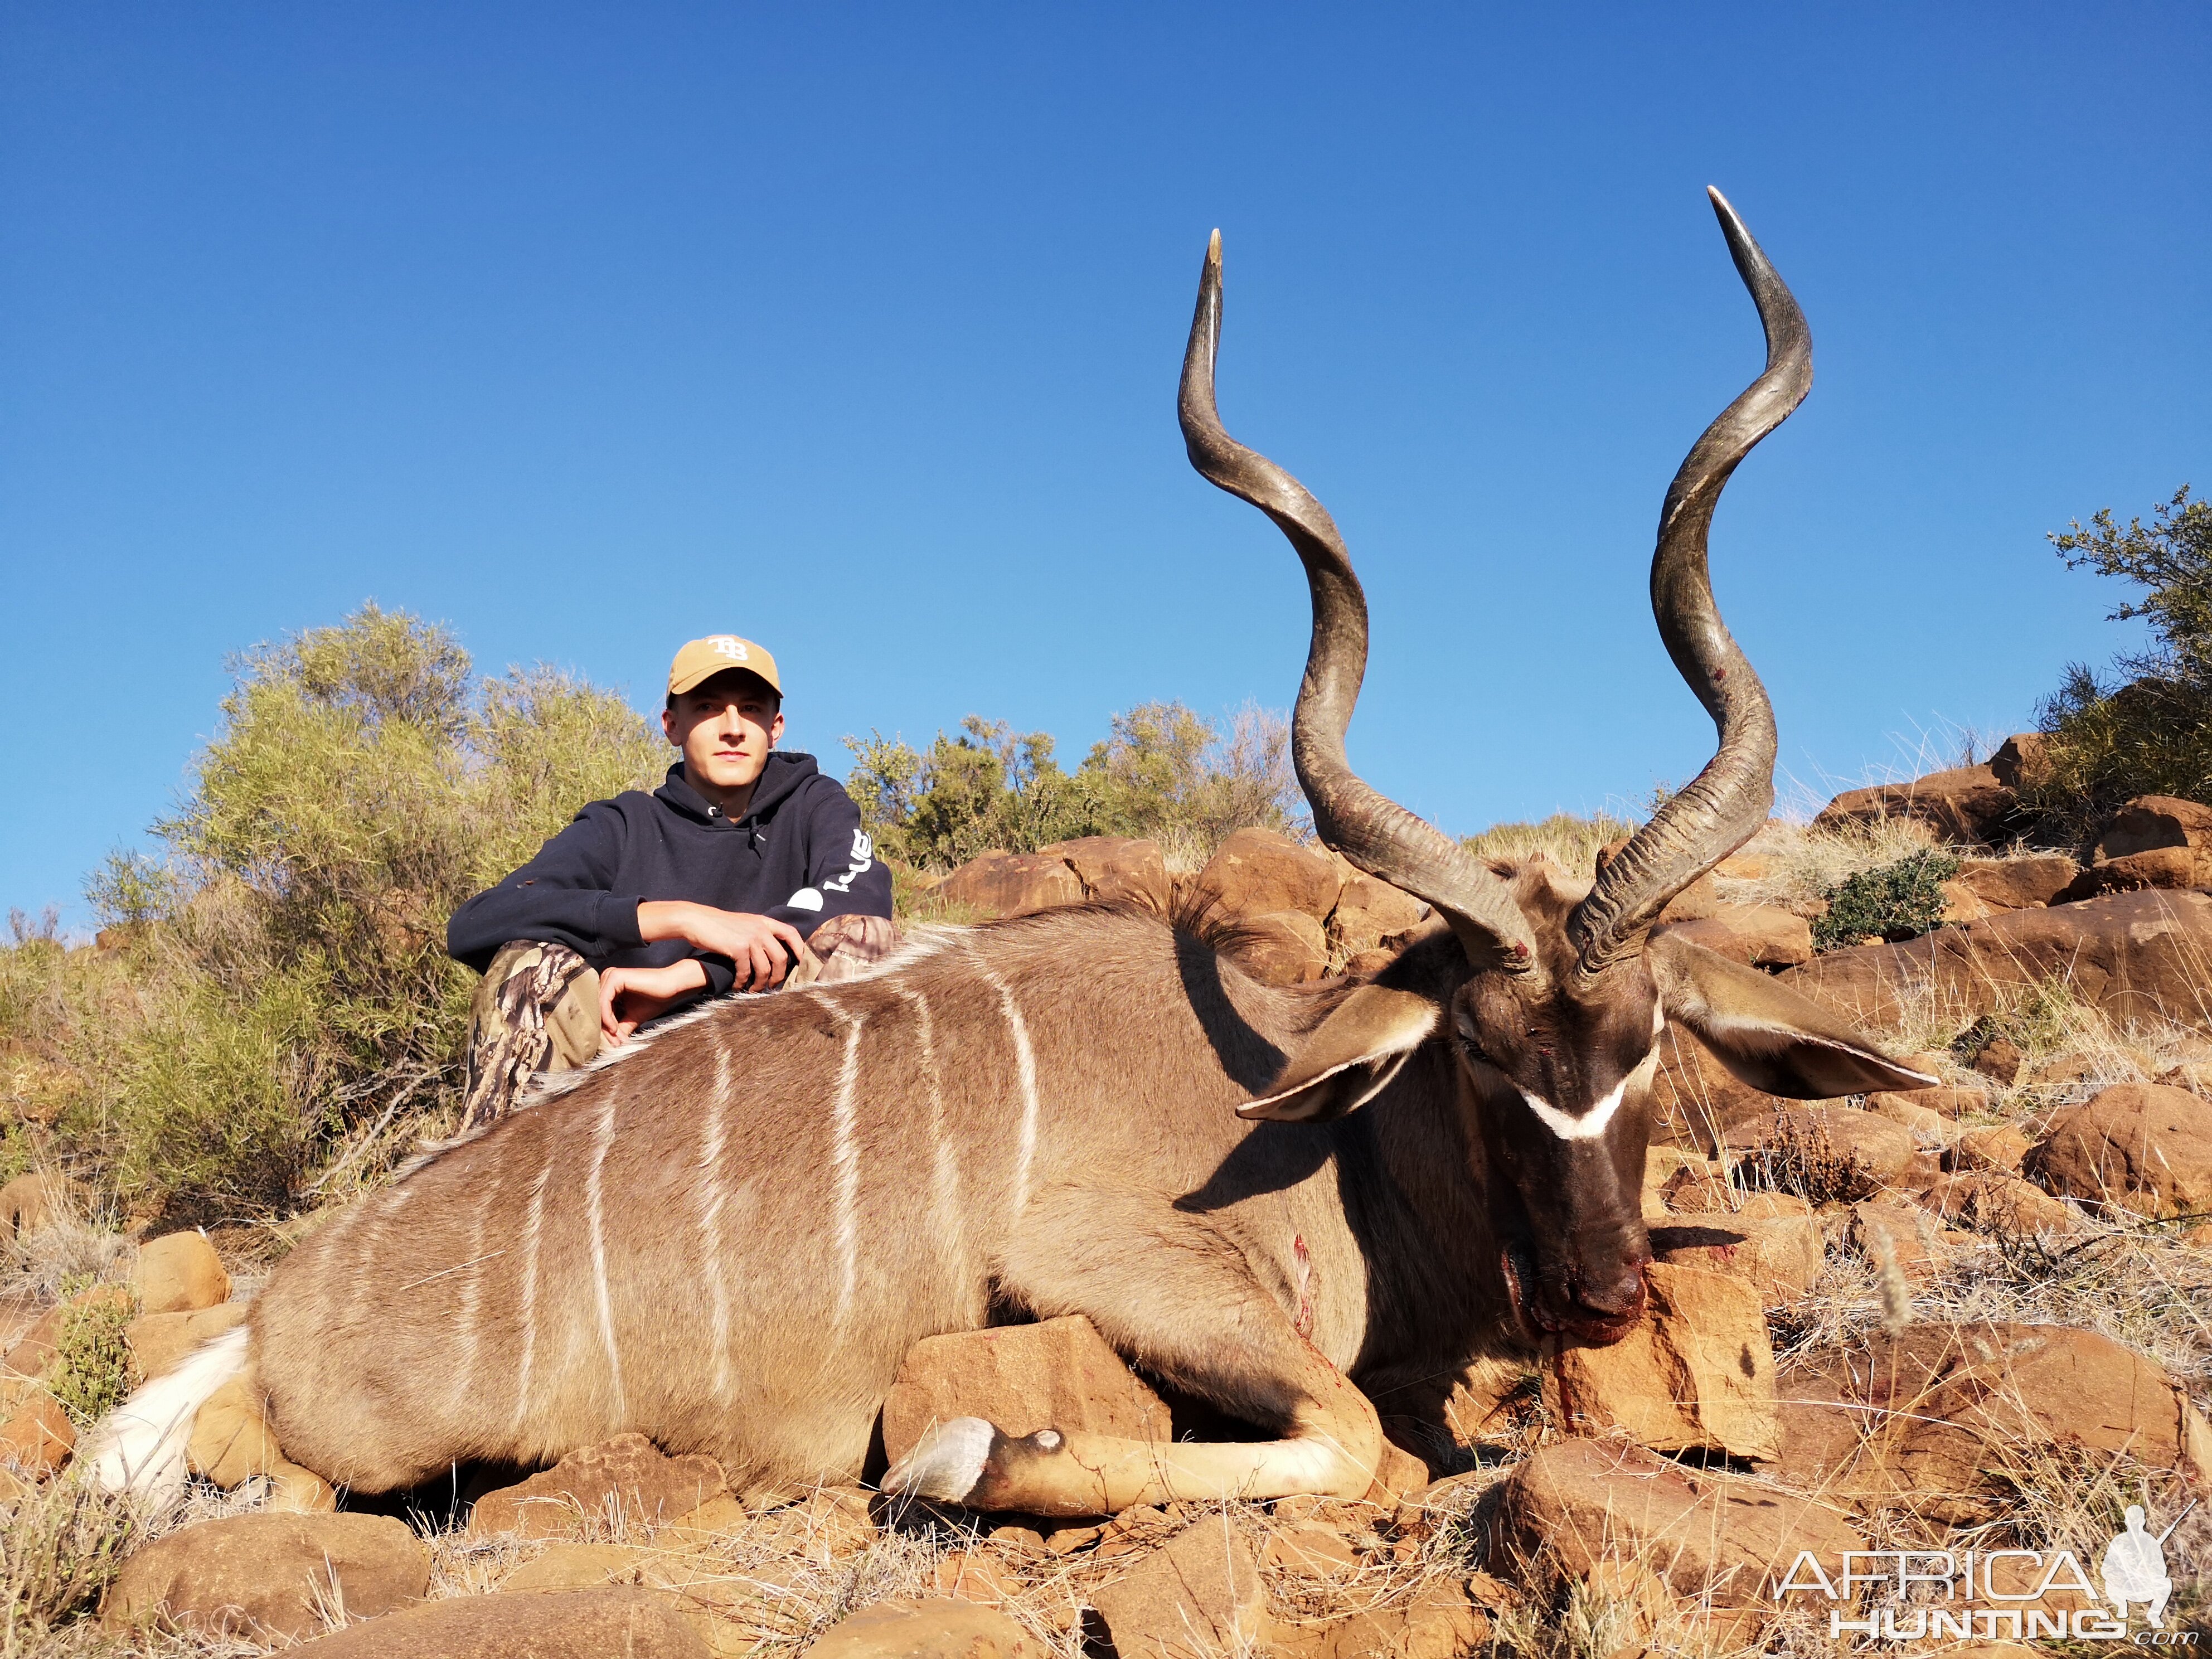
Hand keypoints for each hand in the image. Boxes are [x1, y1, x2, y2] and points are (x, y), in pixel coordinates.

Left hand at [599, 960, 708, 1045]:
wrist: (672, 987)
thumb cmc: (656, 999)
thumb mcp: (632, 1018)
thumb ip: (619, 1028)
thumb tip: (610, 1045)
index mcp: (610, 985)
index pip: (599, 1009)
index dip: (604, 1028)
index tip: (614, 1044)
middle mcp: (607, 977)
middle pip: (597, 1007)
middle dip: (604, 1028)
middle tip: (615, 1044)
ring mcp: (610, 975)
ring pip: (598, 1006)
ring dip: (606, 1026)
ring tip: (617, 1038)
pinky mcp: (614, 977)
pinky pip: (604, 1001)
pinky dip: (608, 1017)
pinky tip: (615, 1029)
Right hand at [637, 901, 808, 991]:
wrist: (696, 920)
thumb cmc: (719, 925)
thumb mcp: (744, 923)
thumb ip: (758, 933)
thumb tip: (770, 951)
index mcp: (764, 922)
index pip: (791, 934)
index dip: (800, 950)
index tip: (800, 965)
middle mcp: (761, 929)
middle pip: (781, 958)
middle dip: (779, 977)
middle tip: (772, 987)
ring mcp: (750, 938)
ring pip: (765, 969)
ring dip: (761, 984)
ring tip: (754, 991)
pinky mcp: (737, 948)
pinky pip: (746, 972)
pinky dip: (742, 983)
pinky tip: (738, 987)